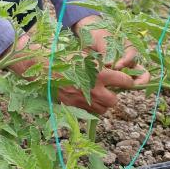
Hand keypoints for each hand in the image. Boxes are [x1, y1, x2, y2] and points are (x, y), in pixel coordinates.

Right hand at [0, 18, 150, 114]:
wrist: (41, 67)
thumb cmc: (62, 57)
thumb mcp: (83, 56)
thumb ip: (99, 64)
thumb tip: (112, 66)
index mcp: (98, 73)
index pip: (124, 81)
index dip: (128, 81)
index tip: (128, 80)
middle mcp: (93, 89)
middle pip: (114, 101)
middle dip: (114, 97)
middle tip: (110, 90)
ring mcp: (82, 100)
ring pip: (102, 110)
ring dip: (103, 104)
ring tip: (98, 96)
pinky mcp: (72, 106)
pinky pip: (88, 112)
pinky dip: (90, 108)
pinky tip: (85, 100)